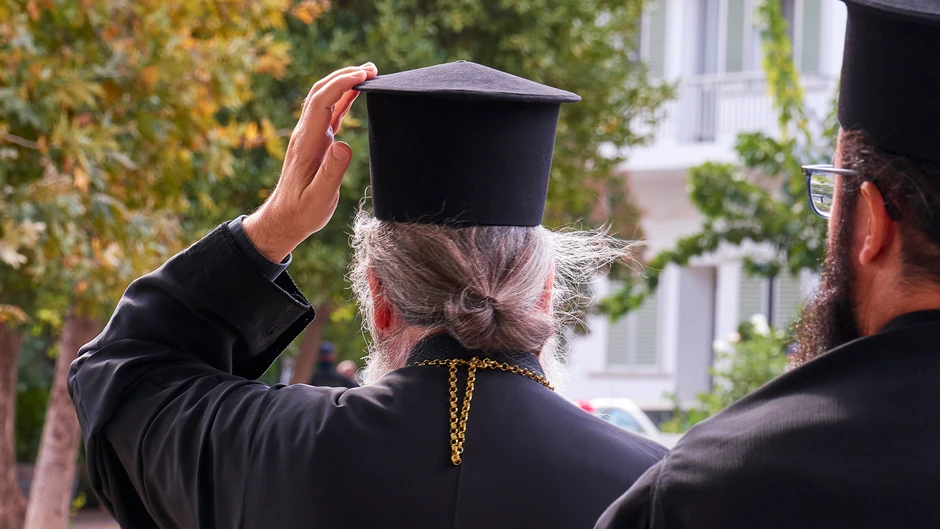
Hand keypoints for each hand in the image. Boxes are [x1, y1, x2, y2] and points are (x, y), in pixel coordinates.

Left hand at [243, 63, 377, 261]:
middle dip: (344, 75)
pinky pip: (329, 112)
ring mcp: (310, 136)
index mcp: (307, 143)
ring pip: (324, 98)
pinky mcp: (316, 141)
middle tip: (371, 68)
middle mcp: (306, 134)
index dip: (341, 84)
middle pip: (321, 92)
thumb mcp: (319, 198)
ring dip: (343, 81)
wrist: (284, 219)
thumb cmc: (302, 212)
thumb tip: (344, 144)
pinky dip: (343, 97)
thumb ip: (331, 172)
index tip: (363, 76)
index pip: (322, 102)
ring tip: (368, 73)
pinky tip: (356, 91)